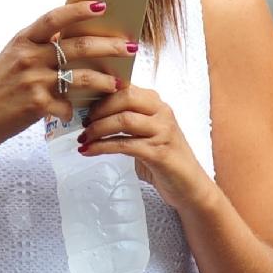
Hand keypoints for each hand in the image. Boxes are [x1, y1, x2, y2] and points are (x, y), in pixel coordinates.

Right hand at [0, 0, 132, 151]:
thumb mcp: (13, 58)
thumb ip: (39, 46)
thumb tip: (74, 36)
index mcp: (23, 40)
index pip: (54, 17)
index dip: (79, 10)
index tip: (102, 5)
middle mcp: (28, 57)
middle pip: (77, 46)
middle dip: (108, 45)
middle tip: (129, 46)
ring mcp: (33, 81)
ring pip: (80, 77)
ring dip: (104, 80)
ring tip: (119, 82)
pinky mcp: (36, 105)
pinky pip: (68, 106)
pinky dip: (77, 109)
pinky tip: (84, 112)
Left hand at [77, 86, 215, 211]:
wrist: (189, 186)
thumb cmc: (163, 159)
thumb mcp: (146, 133)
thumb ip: (127, 119)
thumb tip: (92, 113)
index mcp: (157, 104)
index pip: (127, 87)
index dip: (102, 92)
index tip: (83, 103)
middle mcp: (162, 113)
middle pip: (126, 97)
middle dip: (99, 108)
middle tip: (83, 122)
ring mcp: (162, 132)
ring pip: (124, 120)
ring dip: (97, 129)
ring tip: (83, 138)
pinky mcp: (159, 153)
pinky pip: (124, 145)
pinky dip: (102, 147)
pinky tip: (89, 151)